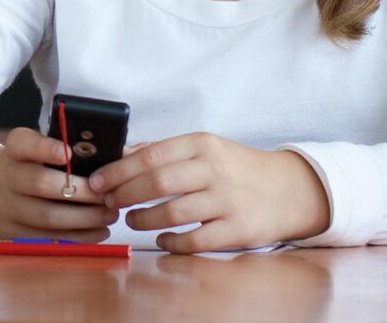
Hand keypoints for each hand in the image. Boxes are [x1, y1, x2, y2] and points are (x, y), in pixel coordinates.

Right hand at [0, 129, 118, 240]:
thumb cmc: (25, 165)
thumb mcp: (32, 148)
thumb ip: (60, 147)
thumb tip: (107, 155)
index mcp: (13, 149)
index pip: (24, 144)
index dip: (45, 148)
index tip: (69, 152)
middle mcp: (4, 177)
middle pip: (40, 183)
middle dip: (79, 190)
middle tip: (106, 194)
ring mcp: (5, 208)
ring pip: (47, 217)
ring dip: (84, 218)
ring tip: (109, 214)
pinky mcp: (12, 233)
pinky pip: (48, 239)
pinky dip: (78, 237)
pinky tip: (99, 231)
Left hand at [86, 133, 331, 252]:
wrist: (289, 189)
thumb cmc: (235, 167)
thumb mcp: (203, 147)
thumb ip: (163, 150)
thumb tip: (119, 154)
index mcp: (200, 143)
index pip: (150, 154)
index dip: (118, 170)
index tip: (97, 180)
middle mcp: (213, 169)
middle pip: (158, 182)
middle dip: (125, 193)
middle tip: (108, 201)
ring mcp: (227, 200)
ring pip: (174, 212)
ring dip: (144, 219)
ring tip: (130, 219)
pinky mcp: (239, 230)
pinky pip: (197, 240)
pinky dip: (172, 241)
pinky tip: (161, 239)